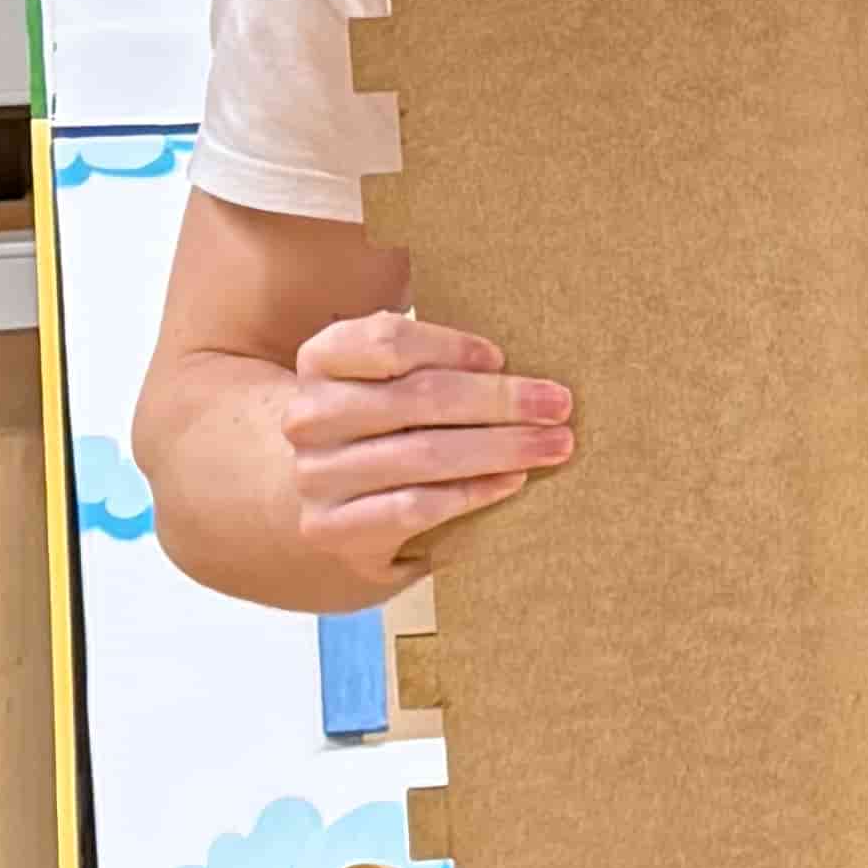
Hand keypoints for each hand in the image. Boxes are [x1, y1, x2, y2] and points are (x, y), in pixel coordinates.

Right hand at [283, 310, 576, 598]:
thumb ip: (432, 363)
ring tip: (553, 445)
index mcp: (321, 360)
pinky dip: (473, 492)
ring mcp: (315, 474)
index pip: (388, 340)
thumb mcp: (387, 380)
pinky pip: (415, 506)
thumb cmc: (381, 425)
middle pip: (417, 397)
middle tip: (559, 405)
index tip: (501, 357)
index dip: (451, 346)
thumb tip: (522, 371)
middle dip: (499, 400)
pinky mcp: (332, 528)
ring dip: (501, 448)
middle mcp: (309, 415)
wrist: (326, 496)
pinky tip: (512, 482)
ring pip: (423, 454)